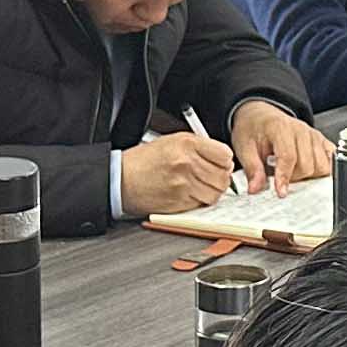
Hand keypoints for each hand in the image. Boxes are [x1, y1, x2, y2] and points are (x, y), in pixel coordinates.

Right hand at [120, 130, 241, 215]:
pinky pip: (201, 204)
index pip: (225, 155)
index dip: (225, 162)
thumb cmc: (143, 161)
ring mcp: (184, 183)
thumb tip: (221, 159)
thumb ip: (198, 148)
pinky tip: (188, 195)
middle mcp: (187, 162)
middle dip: (220, 179)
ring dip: (211, 192)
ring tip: (199, 187)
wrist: (121, 178)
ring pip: (215, 193)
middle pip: (223, 176)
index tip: (221, 165)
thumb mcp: (171, 142)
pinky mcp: (179, 201)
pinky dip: (199, 202)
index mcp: (187, 143)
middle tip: (211, 179)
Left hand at [233, 100, 336, 190]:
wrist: (260, 115)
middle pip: (308, 165)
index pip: (288, 156)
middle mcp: (301, 130)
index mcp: (280, 128)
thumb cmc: (253, 128)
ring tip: (293, 172)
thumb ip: (252, 169)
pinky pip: (331, 160)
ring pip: (322, 166)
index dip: (285, 177)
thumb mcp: (244, 147)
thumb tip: (256, 188)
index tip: (281, 192)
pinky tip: (308, 170)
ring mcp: (314, 135)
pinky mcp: (322, 140)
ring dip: (309, 176)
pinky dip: (323, 169)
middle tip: (280, 178)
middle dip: (295, 178)